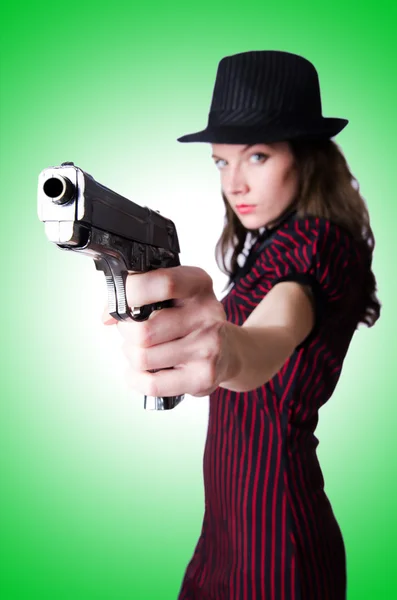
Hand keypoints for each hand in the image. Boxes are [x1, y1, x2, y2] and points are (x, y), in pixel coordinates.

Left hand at [102, 266, 229, 397]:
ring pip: (143, 357)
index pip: (162, 283)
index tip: (119, 302)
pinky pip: (152, 383)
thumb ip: (141, 295)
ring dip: (131, 356)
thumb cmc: (192, 320)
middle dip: (126, 333)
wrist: (231, 351)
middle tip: (131, 333)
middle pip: (144, 330)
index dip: (130, 292)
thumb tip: (108, 315)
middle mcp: (207, 313)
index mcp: (198, 284)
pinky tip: (140, 372)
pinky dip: (136, 379)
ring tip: (140, 351)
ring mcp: (207, 347)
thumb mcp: (176, 295)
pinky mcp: (203, 377)